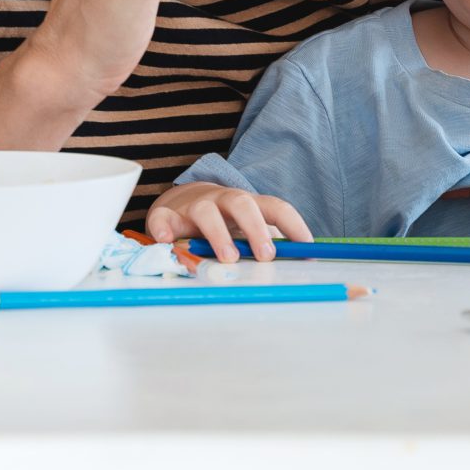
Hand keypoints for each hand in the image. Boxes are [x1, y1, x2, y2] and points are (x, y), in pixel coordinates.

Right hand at [146, 182, 310, 262]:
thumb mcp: (244, 230)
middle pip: (242, 204)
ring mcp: (194, 206)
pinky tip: (166, 243)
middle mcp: (222, 200)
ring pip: (206, 211)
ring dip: (219, 234)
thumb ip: (263, 246)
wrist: (180, 202)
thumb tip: (297, 268)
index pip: (275, 207)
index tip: (307, 246)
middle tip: (266, 255)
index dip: (293, 224)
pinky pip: (163, 219)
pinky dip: (164, 230)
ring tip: (228, 258)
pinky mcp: (167, 216)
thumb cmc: (221, 222)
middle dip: (256, 229)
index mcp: (247, 204)